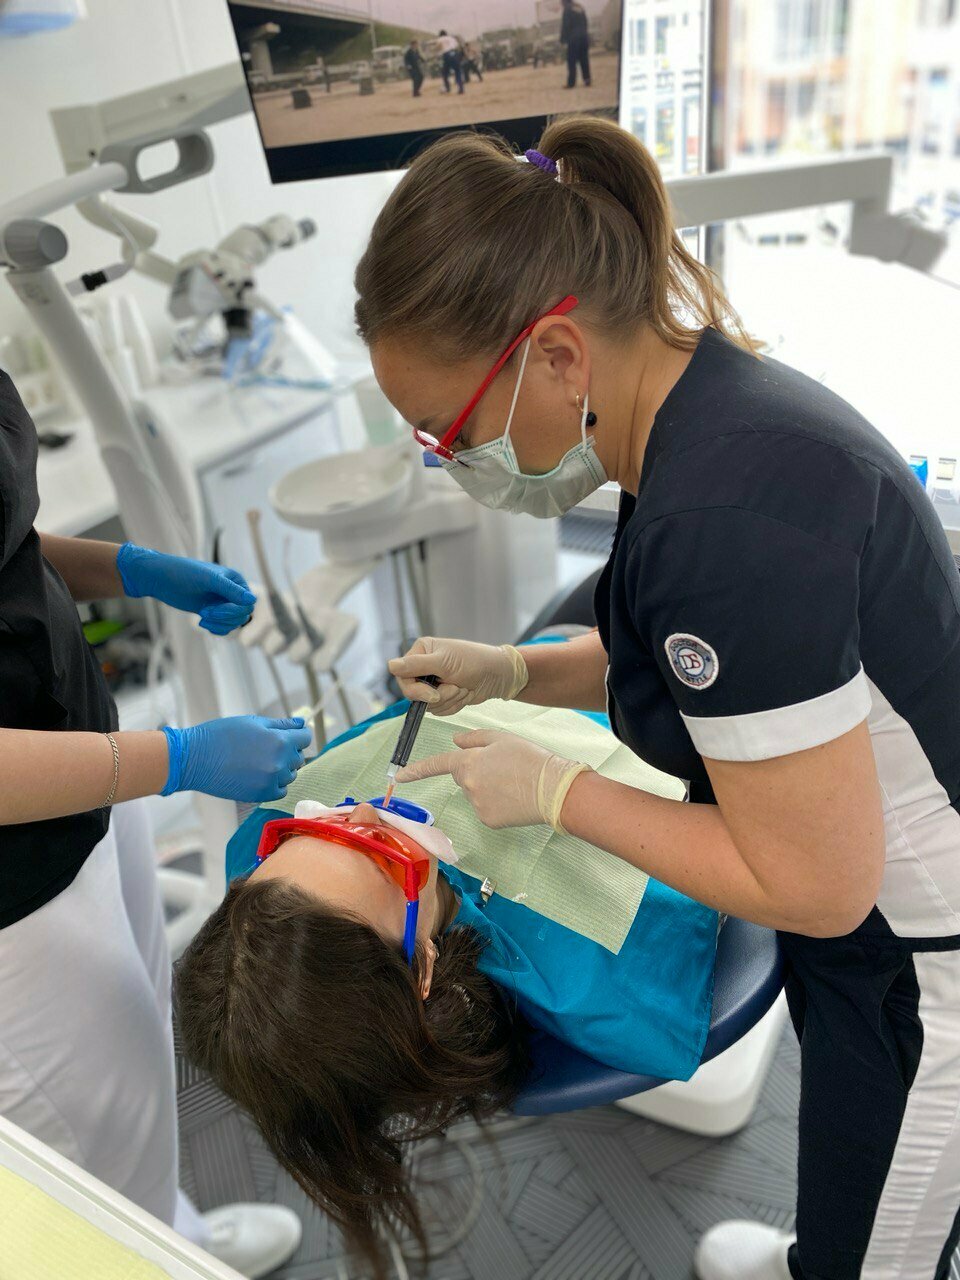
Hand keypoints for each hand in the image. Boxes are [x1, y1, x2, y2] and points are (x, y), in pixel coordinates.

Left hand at [116, 543, 254, 634]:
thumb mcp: (209, 580)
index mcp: (235, 581)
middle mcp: (232, 592)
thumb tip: (253, 601)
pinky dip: (216, 629)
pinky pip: (224, 627)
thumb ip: (231, 590)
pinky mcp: (213, 612)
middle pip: (242, 615)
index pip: (246, 604)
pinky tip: (203, 623)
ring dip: (219, 624)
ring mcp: (223, 603)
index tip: (208, 610)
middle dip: (224, 618)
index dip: (231, 611)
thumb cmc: (183, 573)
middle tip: (203, 614)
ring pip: (234, 623)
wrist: (161, 579)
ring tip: (202, 617)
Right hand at [161, 715, 311, 801]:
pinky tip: (258, 774)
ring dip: (281, 768)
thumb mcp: (253, 722)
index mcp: (280, 740)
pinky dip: (274, 783)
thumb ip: (281, 724)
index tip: (288, 735)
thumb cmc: (222, 734)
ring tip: (258, 761)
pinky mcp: (261, 795)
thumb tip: (302, 723)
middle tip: (266, 747)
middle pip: (299, 757)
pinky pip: (281, 790)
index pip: (305, 738)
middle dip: (288, 751)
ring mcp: (271, 780)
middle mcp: (280, 762)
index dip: (297, 735)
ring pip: (290, 774)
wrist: (194, 759)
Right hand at [387, 637, 528, 715]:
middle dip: (438, 696)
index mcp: (421, 652)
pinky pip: (439, 710)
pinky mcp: (443, 696)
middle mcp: (424, 667)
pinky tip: (465, 693)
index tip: (433, 694)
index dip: (416, 690)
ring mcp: (433, 683)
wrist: (498, 675)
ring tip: (464, 686)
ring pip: (428, 705)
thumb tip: (389, 665)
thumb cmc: (475, 661)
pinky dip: (454, 705)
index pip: (402, 676)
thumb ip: (416, 664)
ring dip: (449, 700)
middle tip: (456, 688)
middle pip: (414, 694)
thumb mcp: (445, 662)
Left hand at [396, 728, 590, 830]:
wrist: (554, 788)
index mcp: (468, 761)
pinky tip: (515, 799)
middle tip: (505, 768)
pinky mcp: (488, 821)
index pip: (437, 764)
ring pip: (476, 794)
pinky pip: (487, 810)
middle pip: (463, 778)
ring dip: (488, 788)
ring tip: (514, 783)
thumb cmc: (530, 758)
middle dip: (476, 772)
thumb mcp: (502, 739)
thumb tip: (455, 741)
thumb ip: (474, 739)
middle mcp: (467, 785)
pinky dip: (497, 804)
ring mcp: (477, 805)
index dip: (417, 769)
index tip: (399, 776)